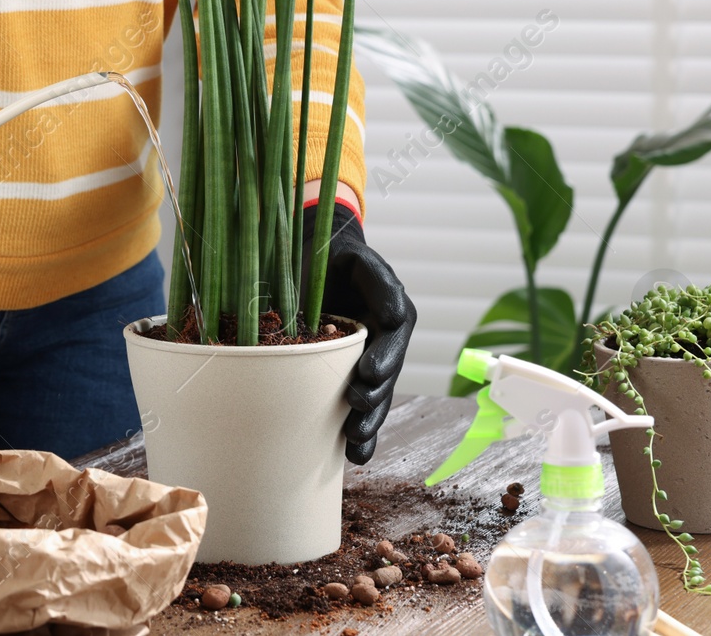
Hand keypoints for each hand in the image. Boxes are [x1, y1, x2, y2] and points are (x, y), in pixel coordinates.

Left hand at [301, 202, 417, 464]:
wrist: (315, 258)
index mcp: (390, 303)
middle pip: (388, 368)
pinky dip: (360, 432)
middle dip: (376, 392)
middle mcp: (386, 334)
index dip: (384, 355)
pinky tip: (353, 456)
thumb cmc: (330, 254)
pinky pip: (363, 404)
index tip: (369, 373)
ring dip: (369, 417)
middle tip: (358, 404)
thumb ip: (371, 277)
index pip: (394, 330)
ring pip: (378, 392)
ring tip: (355, 440)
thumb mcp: (350, 256)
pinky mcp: (354, 373)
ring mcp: (371, 356)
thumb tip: (392, 314)